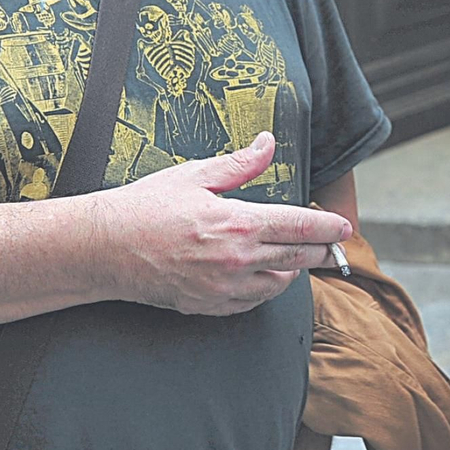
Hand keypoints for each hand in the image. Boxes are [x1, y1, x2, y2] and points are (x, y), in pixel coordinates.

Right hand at [91, 132, 351, 315]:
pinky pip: (253, 303)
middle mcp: (237, 261)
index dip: (329, 228)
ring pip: (279, 285)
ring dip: (292, 270)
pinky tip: (262, 275)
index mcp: (239, 224)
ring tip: (292, 255)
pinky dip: (265, 290)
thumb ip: (240, 164)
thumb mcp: (195, 175)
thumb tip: (269, 143)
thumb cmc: (145, 208)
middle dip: (321, 251)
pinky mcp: (209, 306)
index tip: (345, 228)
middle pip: (299, 259)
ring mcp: (224, 288)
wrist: (103, 249)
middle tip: (333, 243)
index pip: (301, 227)